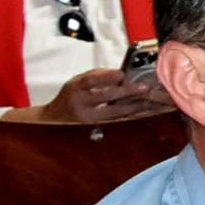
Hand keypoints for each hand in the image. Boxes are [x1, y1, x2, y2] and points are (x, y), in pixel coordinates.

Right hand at [30, 67, 172, 125]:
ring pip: (114, 113)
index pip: (90, 81)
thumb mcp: (77, 82)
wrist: (54, 121)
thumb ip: (97, 76)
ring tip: (150, 100)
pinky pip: (117, 123)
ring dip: (134, 106)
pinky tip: (143, 112)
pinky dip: (131, 116)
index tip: (121, 74)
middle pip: (104, 97)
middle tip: (145, 88)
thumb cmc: (71, 97)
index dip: (106, 77)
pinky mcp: (95, 131)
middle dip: (127, 92)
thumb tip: (122, 73)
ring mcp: (88, 119)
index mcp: (75, 88)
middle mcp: (80, 104)